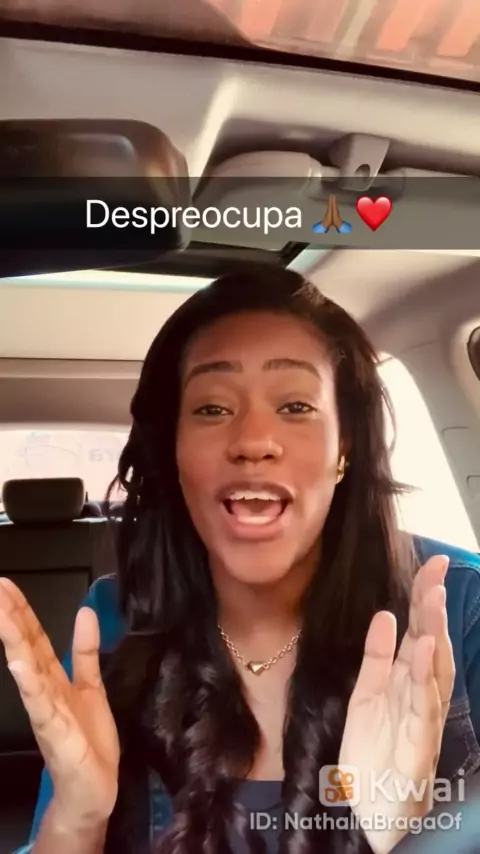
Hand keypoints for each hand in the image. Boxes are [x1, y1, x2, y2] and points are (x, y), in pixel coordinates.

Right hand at [0, 577, 119, 829]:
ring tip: (3, 615)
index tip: (5, 585)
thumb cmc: (89, 740)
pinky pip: (41, 704)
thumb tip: (86, 612)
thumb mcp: (91, 685)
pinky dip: (29, 683)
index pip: (34, 637)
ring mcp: (46, 710)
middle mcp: (43, 691)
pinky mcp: (55, 732)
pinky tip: (19, 665)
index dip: (21, 610)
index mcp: (52, 678)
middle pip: (25, 647)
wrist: (94, 789)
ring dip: (15, 642)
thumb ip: (86, 651)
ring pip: (28, 671)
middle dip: (11, 617)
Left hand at [338, 555, 453, 853]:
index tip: (431, 564)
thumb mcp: (367, 694)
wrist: (368, 809)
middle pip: (431, 643)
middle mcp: (420, 694)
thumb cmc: (373, 751)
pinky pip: (422, 706)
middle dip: (433, 606)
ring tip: (433, 598)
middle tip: (436, 570)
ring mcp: (422, 718)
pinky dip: (423, 676)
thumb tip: (386, 615)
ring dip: (433, 632)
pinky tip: (422, 648)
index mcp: (407, 680)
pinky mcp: (418, 744)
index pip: (421, 630)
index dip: (426, 598)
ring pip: (433, 669)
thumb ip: (377, 656)